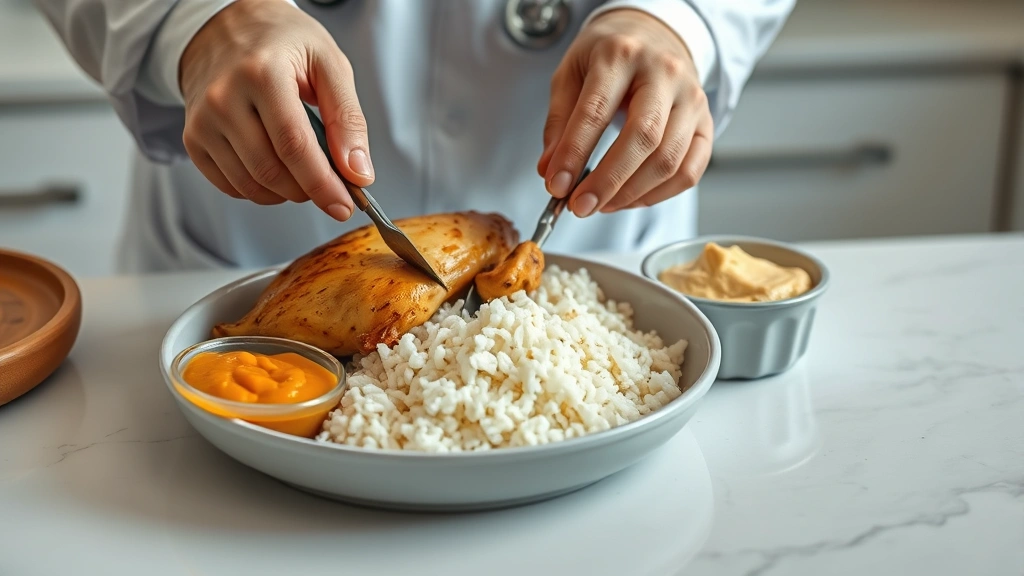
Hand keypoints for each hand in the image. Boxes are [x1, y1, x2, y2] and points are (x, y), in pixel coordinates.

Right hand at [179, 0, 370, 220]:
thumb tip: (358, 172)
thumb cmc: (283, 43)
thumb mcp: (329, 65)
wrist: (227, 26)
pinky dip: (261, 190)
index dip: (322, 184)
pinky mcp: (193, 139)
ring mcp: (202, 121)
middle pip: (271, 171)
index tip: (344, 205)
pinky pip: (231, 186)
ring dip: (286, 193)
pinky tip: (276, 169)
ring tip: (304, 171)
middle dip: (308, 190)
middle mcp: (223, 98)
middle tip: (330, 185)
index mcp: (261, 73)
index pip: (294, 146)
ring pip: (251, 185)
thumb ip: (348, 119)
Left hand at [538, 9, 712, 216]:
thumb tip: (551, 171)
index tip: (557, 186)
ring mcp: (691, 98)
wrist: (654, 36)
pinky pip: (690, 171)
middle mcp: (664, 73)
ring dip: (631, 193)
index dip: (574, 154)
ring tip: (602, 204)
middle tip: (580, 206)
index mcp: (621, 54)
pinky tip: (631, 198)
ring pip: (668, 160)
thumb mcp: (571, 74)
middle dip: (607, 181)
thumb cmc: (609, 57)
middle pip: (642, 137)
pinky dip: (658, 195)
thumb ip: (559, 123)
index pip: (596, 111)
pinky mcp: (706, 123)